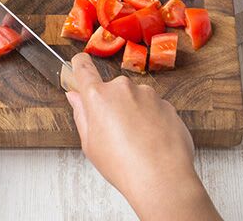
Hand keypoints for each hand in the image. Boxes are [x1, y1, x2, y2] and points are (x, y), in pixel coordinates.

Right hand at [65, 53, 221, 220]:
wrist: (162, 178)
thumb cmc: (123, 165)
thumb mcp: (90, 144)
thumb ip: (81, 114)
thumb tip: (75, 97)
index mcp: (98, 96)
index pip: (83, 67)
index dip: (79, 64)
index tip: (80, 64)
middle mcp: (123, 88)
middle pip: (111, 90)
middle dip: (112, 105)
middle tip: (113, 132)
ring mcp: (148, 94)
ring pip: (134, 99)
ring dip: (133, 112)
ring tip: (136, 142)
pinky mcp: (167, 104)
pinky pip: (153, 108)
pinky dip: (151, 121)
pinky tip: (151, 142)